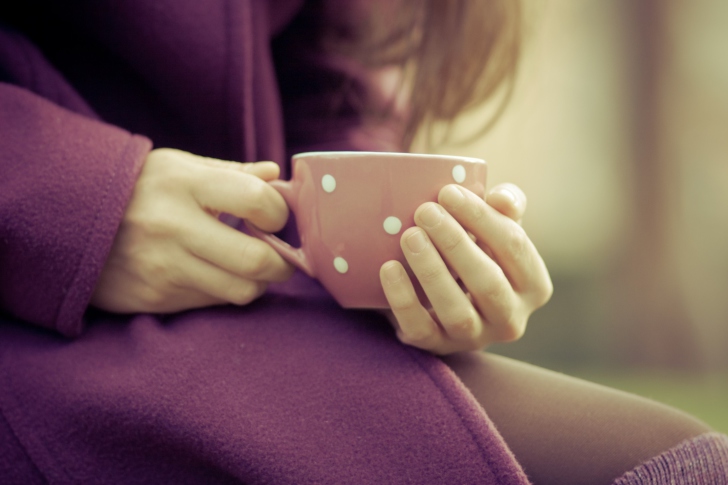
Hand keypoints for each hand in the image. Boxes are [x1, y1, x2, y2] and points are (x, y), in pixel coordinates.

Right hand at [91, 148, 293, 312]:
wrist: (66, 221)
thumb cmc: (137, 189)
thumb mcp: (178, 168)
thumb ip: (231, 173)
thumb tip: (275, 175)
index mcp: (183, 183)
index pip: (257, 201)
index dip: (279, 213)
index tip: (275, 216)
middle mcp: (173, 227)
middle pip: (256, 261)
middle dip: (281, 263)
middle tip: (278, 256)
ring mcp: (162, 267)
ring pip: (241, 291)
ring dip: (256, 282)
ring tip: (247, 267)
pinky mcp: (154, 299)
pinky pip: (212, 303)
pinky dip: (223, 292)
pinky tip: (212, 274)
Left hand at [379, 183, 551, 354]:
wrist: (445, 295)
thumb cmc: (477, 251)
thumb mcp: (496, 228)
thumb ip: (506, 207)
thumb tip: (502, 199)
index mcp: (534, 284)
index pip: (514, 246)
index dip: (482, 217)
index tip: (447, 191)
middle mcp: (511, 319)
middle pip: (488, 282)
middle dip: (455, 244)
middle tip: (424, 211)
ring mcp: (475, 338)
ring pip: (457, 312)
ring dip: (432, 272)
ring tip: (409, 236)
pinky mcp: (438, 346)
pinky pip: (420, 328)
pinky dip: (403, 299)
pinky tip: (389, 268)